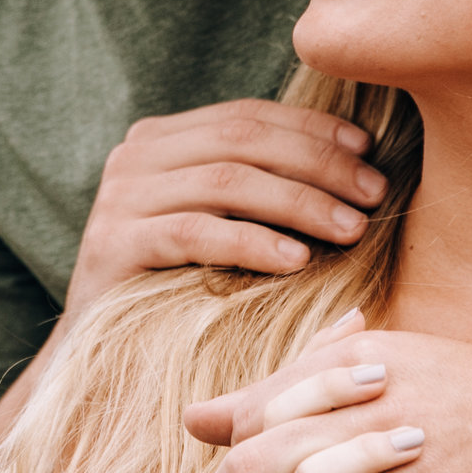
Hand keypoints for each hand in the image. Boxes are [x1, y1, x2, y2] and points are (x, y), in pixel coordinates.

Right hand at [67, 100, 386, 308]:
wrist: (98, 358)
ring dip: (299, 202)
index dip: (312, 128)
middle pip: (242, 141)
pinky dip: (253, 242)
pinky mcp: (111, 245)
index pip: (248, 115)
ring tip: (350, 229)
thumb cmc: (178, 289)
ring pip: (225, 181)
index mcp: (162, 138)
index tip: (368, 151)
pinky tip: (297, 260)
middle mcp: (135, 156)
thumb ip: (259, 185)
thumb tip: (355, 162)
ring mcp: (119, 197)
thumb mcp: (219, 224)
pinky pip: (195, 232)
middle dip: (318, 164)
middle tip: (373, 194)